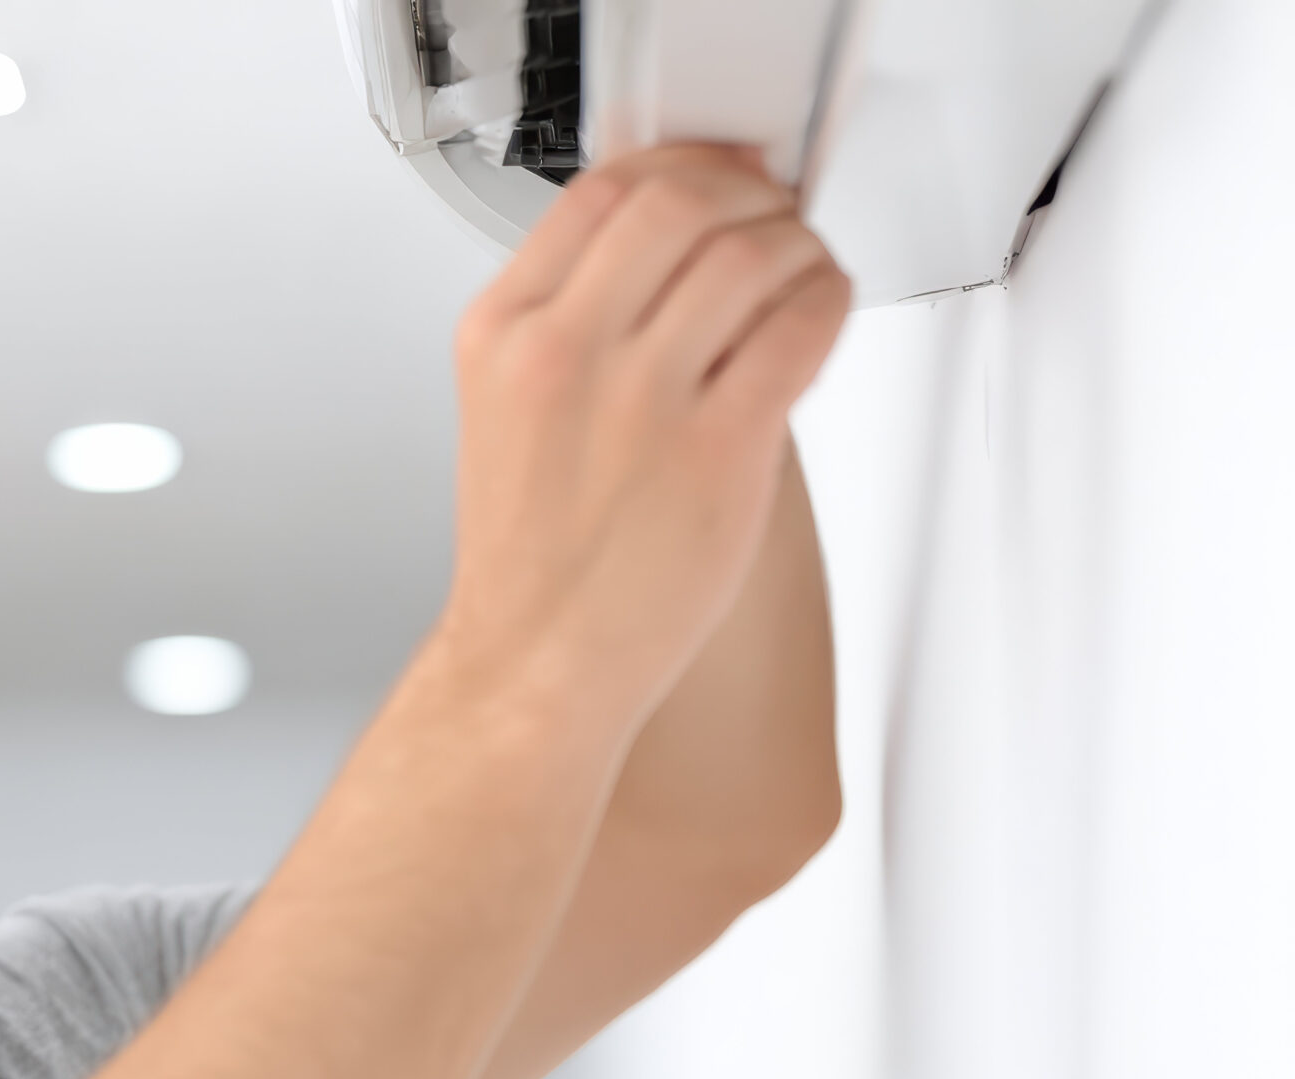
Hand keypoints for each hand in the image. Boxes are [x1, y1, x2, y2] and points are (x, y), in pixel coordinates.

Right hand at [439, 144, 849, 729]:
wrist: (537, 661)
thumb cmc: (530, 552)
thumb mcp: (506, 402)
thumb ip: (573, 316)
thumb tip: (674, 245)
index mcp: (502, 333)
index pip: (599, 189)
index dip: (676, 165)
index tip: (711, 176)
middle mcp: (563, 352)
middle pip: (678, 201)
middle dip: (744, 193)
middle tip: (767, 213)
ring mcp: (641, 400)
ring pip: (750, 253)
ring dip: (796, 245)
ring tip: (800, 268)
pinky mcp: (720, 449)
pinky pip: (800, 328)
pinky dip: (827, 301)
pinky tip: (818, 313)